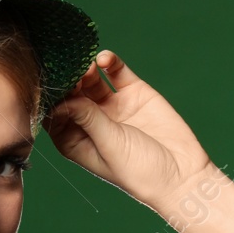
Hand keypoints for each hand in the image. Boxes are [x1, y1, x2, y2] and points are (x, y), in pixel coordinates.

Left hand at [44, 50, 213, 210]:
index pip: (53, 113)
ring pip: (90, 79)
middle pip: (70, 92)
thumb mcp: (109, 144)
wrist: (182, 173)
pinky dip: (108, 61)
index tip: (50, 84)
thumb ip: (87, 117)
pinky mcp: (132, 91)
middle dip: (68, 79)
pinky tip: (104, 59)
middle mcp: (89, 120)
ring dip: (85, 69)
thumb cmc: (140, 170)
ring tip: (88, 67)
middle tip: (69, 70)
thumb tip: (59, 100)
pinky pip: (116, 70)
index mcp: (74, 139)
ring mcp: (111, 104)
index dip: (50, 97)